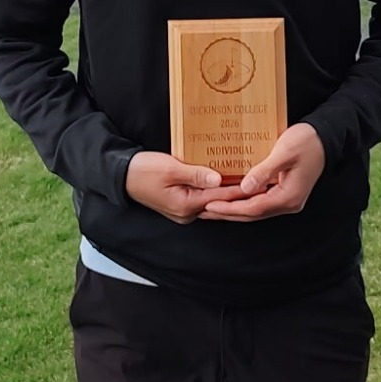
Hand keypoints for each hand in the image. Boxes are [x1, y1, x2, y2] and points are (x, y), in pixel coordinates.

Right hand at [126, 151, 248, 223]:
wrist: (122, 176)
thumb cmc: (143, 171)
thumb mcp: (170, 169)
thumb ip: (195, 174)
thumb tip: (218, 179)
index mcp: (186, 205)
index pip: (219, 198)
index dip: (240, 190)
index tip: (257, 183)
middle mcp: (187, 212)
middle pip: (218, 203)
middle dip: (237, 193)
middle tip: (258, 184)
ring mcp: (184, 210)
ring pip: (211, 202)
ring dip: (226, 192)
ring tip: (246, 181)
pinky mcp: (180, 204)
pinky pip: (202, 198)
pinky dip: (213, 191)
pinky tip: (223, 181)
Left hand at [199, 123, 325, 221]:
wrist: (325, 137)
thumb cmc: (306, 141)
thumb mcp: (283, 152)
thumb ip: (264, 171)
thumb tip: (245, 188)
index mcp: (289, 196)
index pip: (253, 208)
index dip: (229, 208)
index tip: (209, 205)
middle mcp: (289, 203)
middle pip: (252, 213)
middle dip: (227, 213)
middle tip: (202, 211)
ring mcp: (288, 200)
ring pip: (256, 210)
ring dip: (233, 209)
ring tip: (211, 208)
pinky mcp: (285, 193)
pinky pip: (261, 202)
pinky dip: (244, 202)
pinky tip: (230, 197)